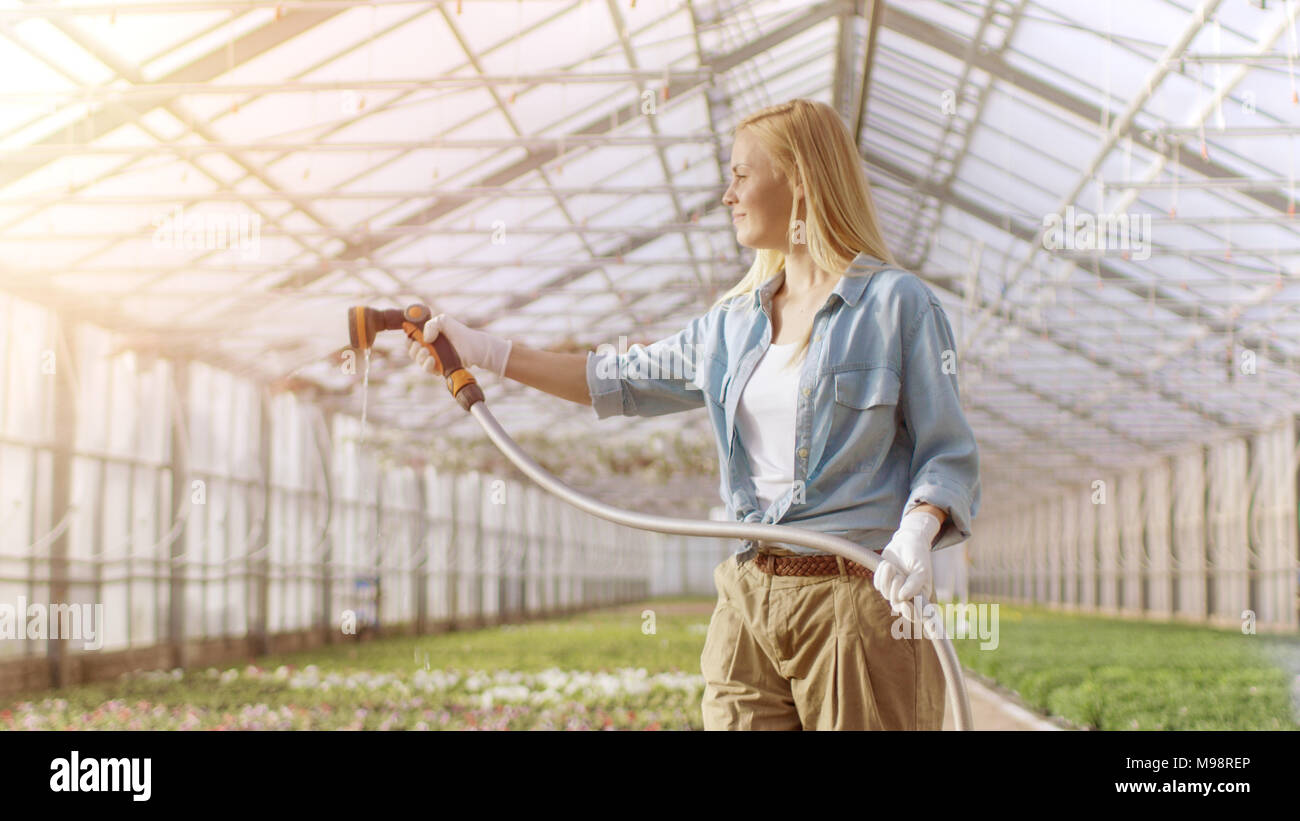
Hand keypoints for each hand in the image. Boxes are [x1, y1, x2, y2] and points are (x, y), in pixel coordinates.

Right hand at [406, 313, 511, 377]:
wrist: (475, 347)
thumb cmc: (460, 333)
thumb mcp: (444, 321)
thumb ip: (431, 324)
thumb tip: (425, 339)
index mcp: (427, 336)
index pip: (410, 339)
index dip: (408, 339)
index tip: (411, 338)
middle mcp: (428, 348)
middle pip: (412, 351)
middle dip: (414, 349)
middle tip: (422, 346)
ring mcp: (433, 359)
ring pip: (418, 361)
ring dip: (420, 357)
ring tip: (428, 353)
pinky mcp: (439, 368)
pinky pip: (428, 369)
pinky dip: (427, 366)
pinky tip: (432, 360)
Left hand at [873, 510, 940, 624]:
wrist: (906, 541)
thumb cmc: (918, 555)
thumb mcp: (921, 569)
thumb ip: (914, 585)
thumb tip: (902, 598)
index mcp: (921, 596)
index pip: (917, 615)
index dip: (910, 613)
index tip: (904, 603)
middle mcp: (908, 596)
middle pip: (896, 604)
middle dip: (895, 588)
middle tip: (899, 575)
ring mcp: (894, 590)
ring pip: (885, 594)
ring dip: (887, 579)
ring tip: (891, 566)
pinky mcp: (884, 582)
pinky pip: (877, 584)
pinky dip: (880, 574)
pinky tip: (887, 565)